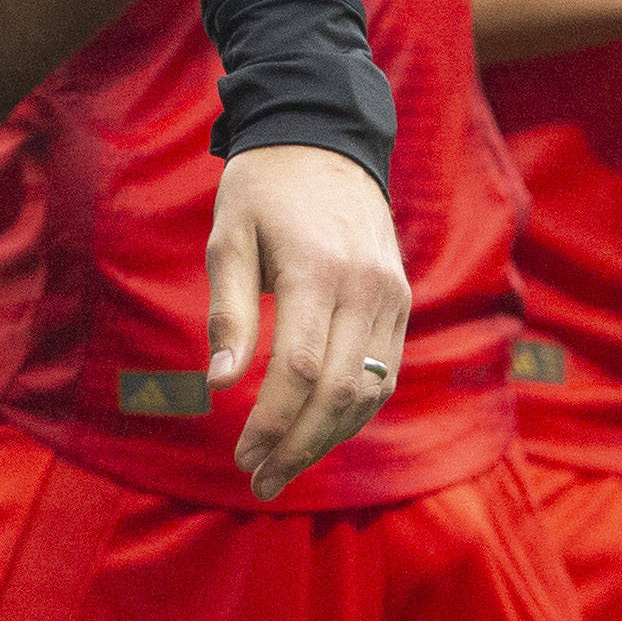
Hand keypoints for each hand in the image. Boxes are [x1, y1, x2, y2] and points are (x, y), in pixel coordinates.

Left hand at [206, 140, 412, 499]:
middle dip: (299, 446)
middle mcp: (366, 291)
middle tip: (260, 479)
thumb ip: (229, 312)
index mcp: (318, 272)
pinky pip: (384, 374)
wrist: (324, 141)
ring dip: (328, 439)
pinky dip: (353, 411)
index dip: (271, 422)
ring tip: (284, 467)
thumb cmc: (263, 190)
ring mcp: (391, 298)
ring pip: (369, 393)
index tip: (241, 454)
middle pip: (339, 393)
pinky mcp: (400, 303)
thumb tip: (221, 385)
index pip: (299, 370)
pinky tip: (318, 431)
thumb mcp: (229, 236)